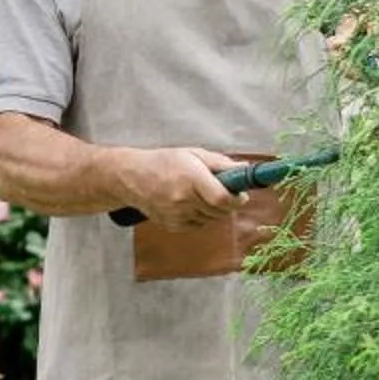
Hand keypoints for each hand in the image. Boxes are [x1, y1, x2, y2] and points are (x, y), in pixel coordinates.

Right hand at [116, 147, 240, 227]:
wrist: (132, 178)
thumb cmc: (164, 162)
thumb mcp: (194, 154)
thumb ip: (222, 163)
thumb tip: (246, 169)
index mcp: (191, 178)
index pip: (223, 198)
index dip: (237, 199)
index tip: (241, 195)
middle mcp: (183, 199)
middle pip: (221, 211)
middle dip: (228, 203)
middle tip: (223, 191)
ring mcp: (177, 215)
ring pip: (211, 219)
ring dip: (214, 210)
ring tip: (201, 194)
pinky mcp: (172, 225)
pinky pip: (199, 225)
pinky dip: (201, 216)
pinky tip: (189, 203)